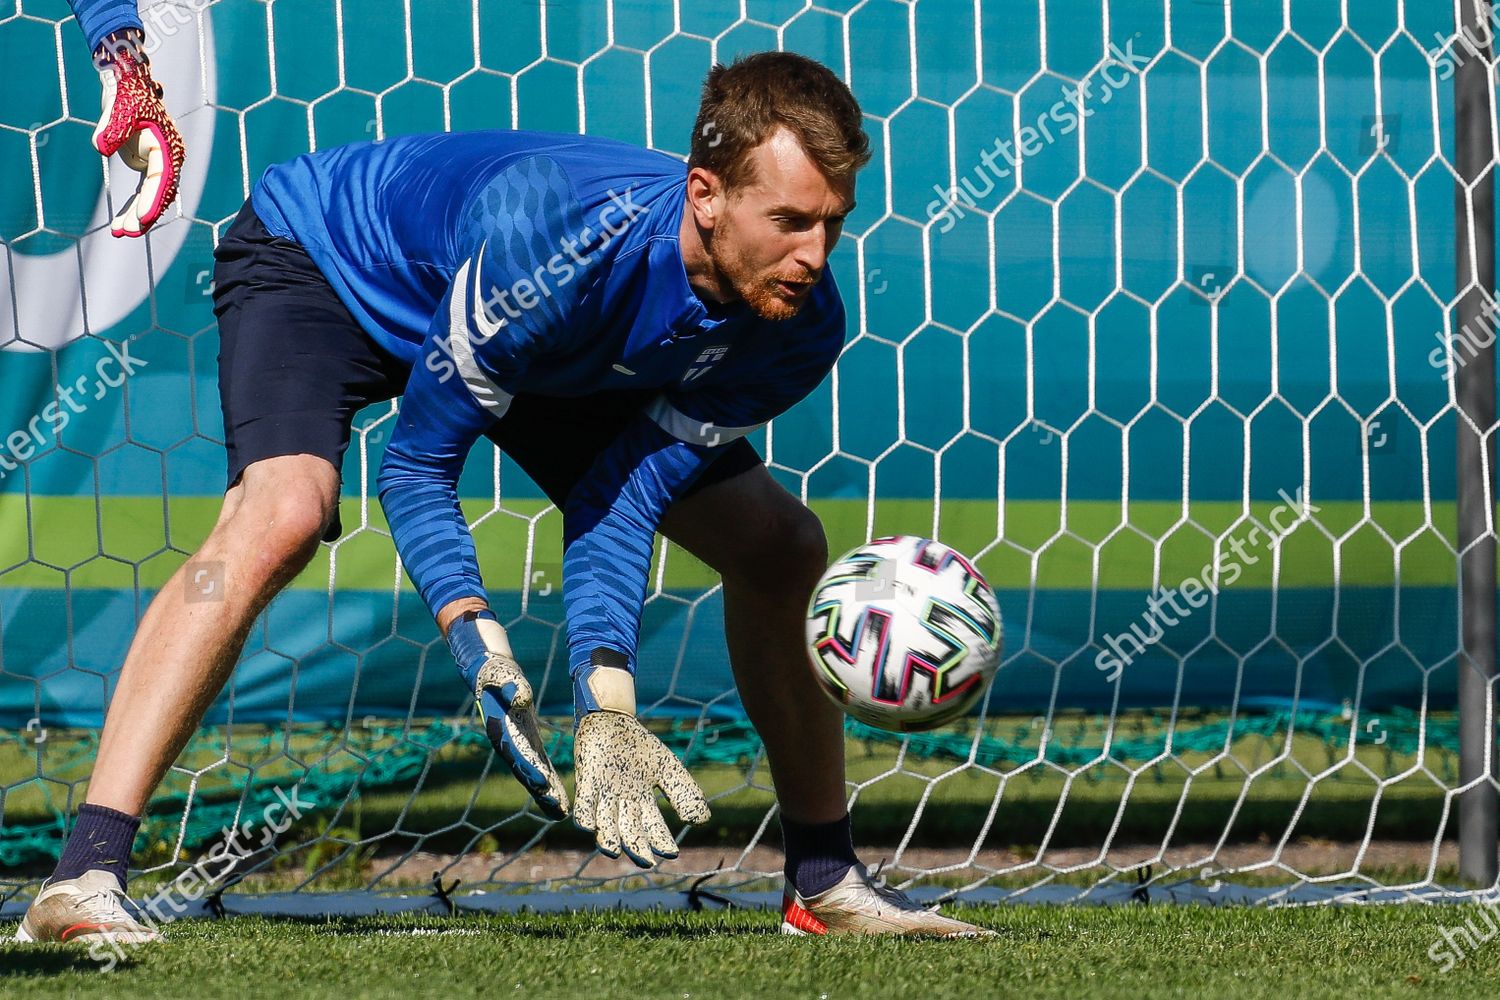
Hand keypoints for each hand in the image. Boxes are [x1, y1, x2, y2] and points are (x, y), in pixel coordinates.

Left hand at [93, 29, 185, 236]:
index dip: (152, 201)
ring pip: (152, 196)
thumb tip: (101, 147)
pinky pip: (143, 191)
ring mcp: (158, 163)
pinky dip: (133, 205)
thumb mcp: (118, 108)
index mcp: (167, 148)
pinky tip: (121, 222)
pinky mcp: (147, 164)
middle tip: (125, 233)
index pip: (162, 180)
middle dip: (143, 215)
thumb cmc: (125, 93)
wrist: (126, 82)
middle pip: (159, 194)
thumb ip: (111, 128)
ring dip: (138, 215)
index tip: (141, 220)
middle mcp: (168, 159)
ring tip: (119, 234)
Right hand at [447, 610, 568, 819]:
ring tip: (562, 812)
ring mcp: (516, 745)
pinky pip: (538, 765)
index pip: (517, 753)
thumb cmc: (495, 672)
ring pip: (532, 773)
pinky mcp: (526, 742)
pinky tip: (558, 796)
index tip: (544, 784)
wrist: (487, 672)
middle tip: (559, 810)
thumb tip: (521, 699)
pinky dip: (548, 781)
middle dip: (542, 791)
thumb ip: (513, 686)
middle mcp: (507, 742)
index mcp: (501, 729)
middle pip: (526, 771)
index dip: (531, 768)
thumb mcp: (501, 674)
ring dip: (546, 793)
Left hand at [572, 668, 709, 867]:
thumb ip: (685, 792)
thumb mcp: (668, 767)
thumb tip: (700, 821)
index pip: (653, 828)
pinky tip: (589, 825)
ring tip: (613, 849)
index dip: (661, 841)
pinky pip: (583, 803)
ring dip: (607, 837)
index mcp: (642, 801)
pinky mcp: (586, 781)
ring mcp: (603, 794)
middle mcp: (622, 803)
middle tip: (646, 861)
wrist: (612, 719)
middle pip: (629, 831)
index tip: (671, 853)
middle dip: (637, 847)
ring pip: (604, 823)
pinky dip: (586, 814)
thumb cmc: (639, 745)